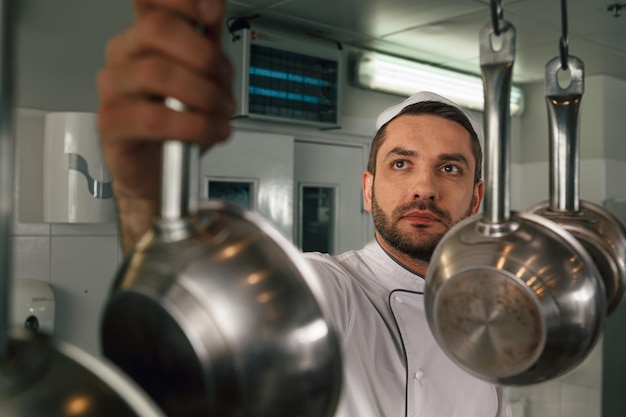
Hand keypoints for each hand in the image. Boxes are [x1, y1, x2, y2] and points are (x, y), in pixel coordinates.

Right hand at [97, 0, 233, 250]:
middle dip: (204, 56)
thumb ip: (209, 41)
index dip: (182, 0)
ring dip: (203, 94)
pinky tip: (209, 131)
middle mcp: (124, 54)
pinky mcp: (111, 123)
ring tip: (221, 115)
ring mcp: (114, 87)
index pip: (151, 0)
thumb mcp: (204, 77)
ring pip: (156, 72)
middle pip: (157, 29)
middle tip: (224, 84)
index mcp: (145, 36)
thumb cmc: (180, 122)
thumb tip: (214, 5)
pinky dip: (193, 126)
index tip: (211, 14)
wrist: (161, 171)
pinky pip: (154, 119)